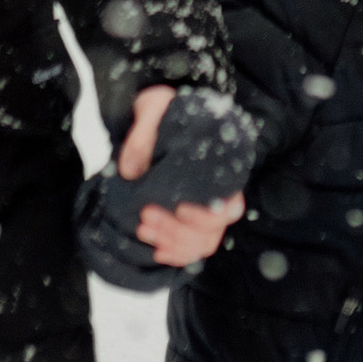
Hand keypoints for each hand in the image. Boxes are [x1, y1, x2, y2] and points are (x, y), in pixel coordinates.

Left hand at [120, 85, 245, 268]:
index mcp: (220, 167)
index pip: (231, 206)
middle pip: (213, 231)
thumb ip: (144, 131)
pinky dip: (175, 254)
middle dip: (179, 230)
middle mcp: (217, 192)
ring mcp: (202, 209)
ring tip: (142, 228)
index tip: (180, 207)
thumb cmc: (164, 111)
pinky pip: (191, 249)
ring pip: (202, 243)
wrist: (159, 117)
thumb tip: (131, 171)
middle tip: (146, 215)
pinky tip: (155, 248)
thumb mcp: (154, 107)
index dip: (208, 216)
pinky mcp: (186, 218)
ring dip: (173, 242)